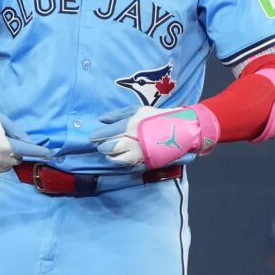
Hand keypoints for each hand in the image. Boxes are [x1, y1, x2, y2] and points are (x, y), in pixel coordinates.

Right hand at [0, 103, 51, 175]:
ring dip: (7, 158)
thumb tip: (30, 144)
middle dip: (16, 152)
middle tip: (5, 140)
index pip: (28, 151)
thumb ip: (18, 133)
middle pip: (18, 159)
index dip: (41, 153)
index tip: (50, 155)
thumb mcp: (1, 121)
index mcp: (5, 146)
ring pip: (8, 167)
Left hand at [88, 104, 218, 168]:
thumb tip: (101, 119)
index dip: (99, 136)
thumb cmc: (157, 117)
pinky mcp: (148, 160)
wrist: (181, 128)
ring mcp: (143, 151)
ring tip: (109, 154)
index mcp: (133, 124)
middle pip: (113, 146)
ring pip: (120, 159)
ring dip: (112, 157)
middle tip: (100, 146)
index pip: (111, 132)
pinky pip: (131, 164)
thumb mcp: (138, 110)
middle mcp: (136, 138)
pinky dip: (122, 162)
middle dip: (104, 147)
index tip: (92, 138)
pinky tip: (120, 159)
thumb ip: (119, 115)